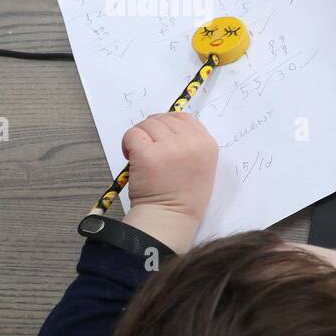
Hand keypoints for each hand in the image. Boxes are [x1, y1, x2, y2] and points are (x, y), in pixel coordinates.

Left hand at [120, 112, 217, 252]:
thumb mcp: (201, 166)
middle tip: (149, 149)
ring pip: (147, 124)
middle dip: (151, 131)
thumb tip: (167, 127)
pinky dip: (128, 144)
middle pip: (164, 118)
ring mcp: (170, 147)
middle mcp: (192, 142)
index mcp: (207, 144)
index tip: (160, 138)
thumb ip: (192, 144)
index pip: (184, 118)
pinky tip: (132, 158)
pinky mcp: (148, 154)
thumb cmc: (184, 197)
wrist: (171, 217)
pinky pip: (132, 134)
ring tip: (142, 157)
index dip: (168, 124)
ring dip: (140, 137)